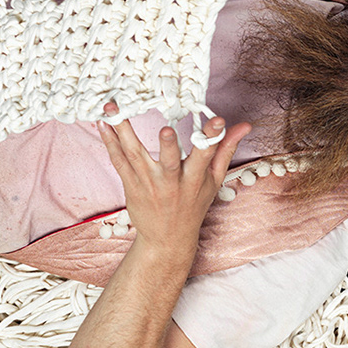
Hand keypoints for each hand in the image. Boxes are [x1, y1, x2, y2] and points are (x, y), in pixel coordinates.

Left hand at [97, 104, 252, 258]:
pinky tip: (104, 125)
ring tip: (114, 109)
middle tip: (166, 129)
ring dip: (123, 131)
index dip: (213, 137)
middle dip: (169, 146)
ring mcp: (149, 184)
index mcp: (195, 179)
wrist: (167, 238)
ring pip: (135, 155)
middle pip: (169, 161)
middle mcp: (172, 183)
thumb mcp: (214, 179)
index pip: (206, 155)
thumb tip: (243, 126)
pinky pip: (119, 161)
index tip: (218, 120)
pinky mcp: (131, 186)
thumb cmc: (193, 205)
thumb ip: (225, 149)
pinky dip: (110, 142)